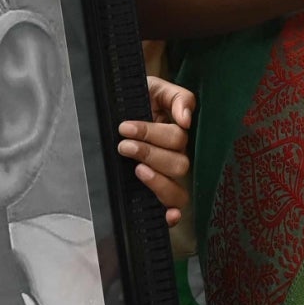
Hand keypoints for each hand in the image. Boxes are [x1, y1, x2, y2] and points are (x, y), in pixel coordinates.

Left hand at [119, 77, 194, 224]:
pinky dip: (173, 215)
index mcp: (177, 133)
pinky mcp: (157, 194)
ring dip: (158, 181)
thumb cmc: (137, 99)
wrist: (117, 109)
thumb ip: (177, 97)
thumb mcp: (155, 88)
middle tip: (123, 145)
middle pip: (179, 165)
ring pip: (178, 190)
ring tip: (136, 169)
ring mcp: (168, 178)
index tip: (124, 127)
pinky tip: (168, 216)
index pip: (176, 139)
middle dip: (150, 154)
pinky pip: (173, 209)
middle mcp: (176, 157)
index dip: (152, 134)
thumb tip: (186, 120)